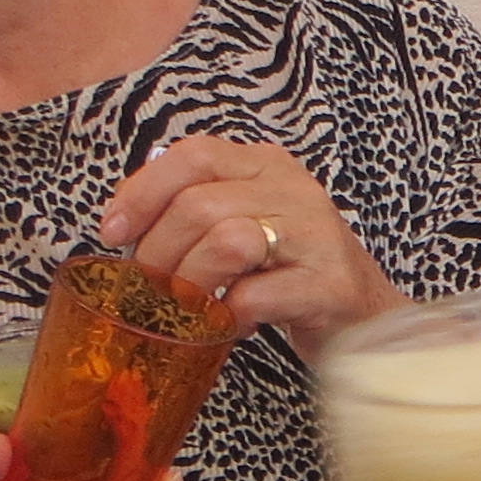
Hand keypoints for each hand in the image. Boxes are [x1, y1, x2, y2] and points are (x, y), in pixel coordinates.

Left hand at [97, 137, 400, 352]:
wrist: (367, 319)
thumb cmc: (290, 272)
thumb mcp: (245, 224)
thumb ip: (195, 211)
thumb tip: (124, 225)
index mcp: (268, 166)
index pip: (194, 156)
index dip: (142, 192)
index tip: (114, 233)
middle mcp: (297, 191)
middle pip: (200, 205)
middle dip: (159, 253)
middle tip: (149, 289)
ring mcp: (318, 237)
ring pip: (227, 241)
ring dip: (191, 283)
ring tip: (188, 307)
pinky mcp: (330, 286)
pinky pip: (255, 296)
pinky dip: (228, 317)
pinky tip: (232, 325)